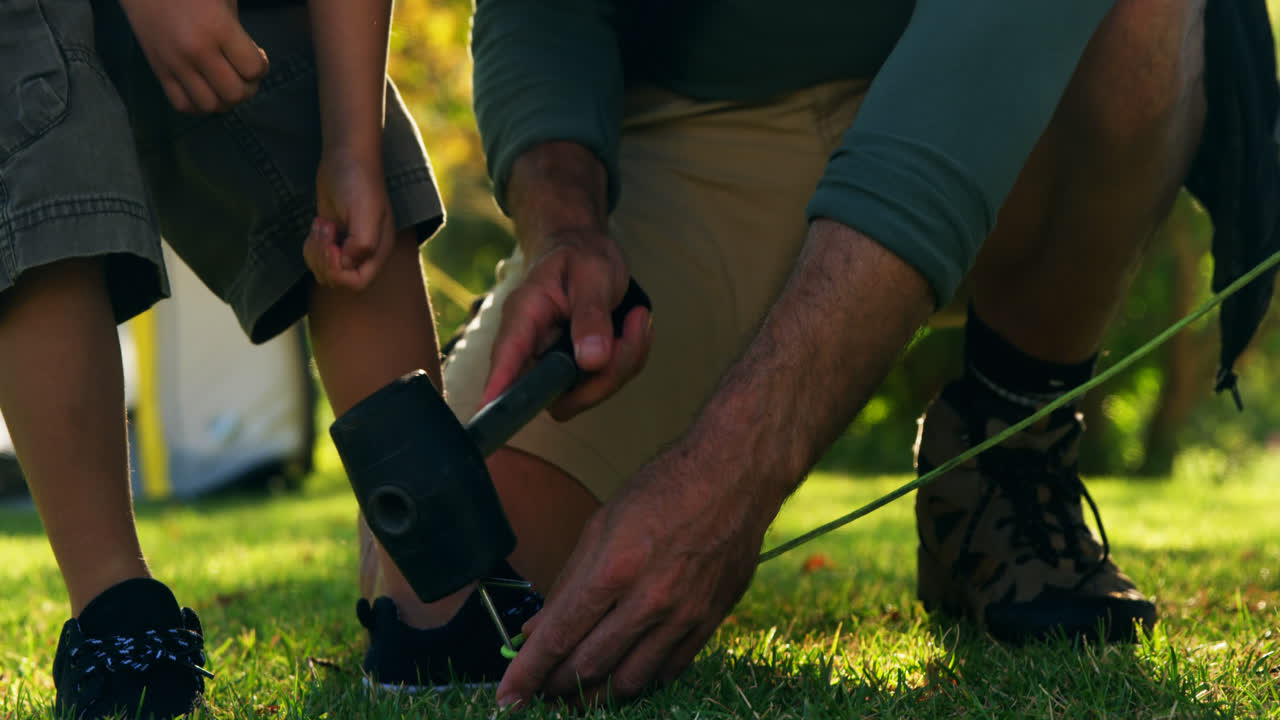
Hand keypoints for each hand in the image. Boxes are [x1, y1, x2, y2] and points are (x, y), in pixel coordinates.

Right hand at [119, 0, 268, 113]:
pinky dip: (198, 105)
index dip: (261, 67)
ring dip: (223, 100)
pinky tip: (204, 90)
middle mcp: (196, 52)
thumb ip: (239, 33)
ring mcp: (175, 64)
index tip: (256, 56)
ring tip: (223, 84)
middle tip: (242, 74)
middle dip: (247, 88)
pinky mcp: (158, 71)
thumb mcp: (224, 0)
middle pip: (234, 95)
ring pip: (209, 106)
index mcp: (218, 29)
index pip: (253, 70)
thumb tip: (252, 61)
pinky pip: (182, 105)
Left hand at [303, 148, 394, 290]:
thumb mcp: (364, 213)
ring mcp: (347, 246)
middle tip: (323, 229)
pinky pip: (317, 258)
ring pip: (324, 270)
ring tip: (321, 223)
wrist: (346, 157)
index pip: (357, 283)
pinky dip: (310, 246)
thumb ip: (362, 245)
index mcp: (378, 251)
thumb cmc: (359, 183)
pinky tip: (317, 223)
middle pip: (338, 280)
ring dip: (315, 251)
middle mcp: (364, 253)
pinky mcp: (332, 238)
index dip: (338, 272)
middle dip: (323, 259)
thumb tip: (348, 264)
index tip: (331, 246)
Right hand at [480, 230, 651, 418]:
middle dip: (605, 375)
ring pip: (586, 393)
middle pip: (556, 393)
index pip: (506, 357)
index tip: (488, 410)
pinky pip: (605, 383)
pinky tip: (634, 327)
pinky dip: (629, 359)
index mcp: (524, 316)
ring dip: (624, 362)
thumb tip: (591, 360)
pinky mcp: (576, 371)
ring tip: (637, 319)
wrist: (586, 251)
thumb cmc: (581, 256)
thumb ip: (591, 315)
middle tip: (633, 329)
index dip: (499, 387)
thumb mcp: (591, 274)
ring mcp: (554, 364)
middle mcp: (533, 348)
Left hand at [495, 446, 768, 707]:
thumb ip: (568, 583)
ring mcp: (684, 615)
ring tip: (574, 694)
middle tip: (540, 690)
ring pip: (629, 680)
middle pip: (590, 666)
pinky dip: (638, 680)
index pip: (560, 635)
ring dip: (595, 695)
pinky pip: (667, 671)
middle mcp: (650, 599)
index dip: (529, 672)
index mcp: (615, 568)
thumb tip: (537, 628)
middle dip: (556, 685)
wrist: (733, 478)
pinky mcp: (709, 622)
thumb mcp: (602, 525)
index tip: (509, 696)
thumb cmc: (663, 489)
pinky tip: (620, 676)